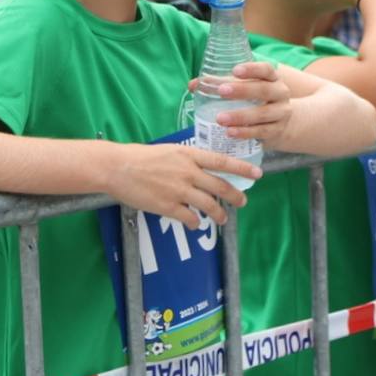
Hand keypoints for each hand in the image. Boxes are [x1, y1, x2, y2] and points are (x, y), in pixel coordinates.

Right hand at [103, 143, 251, 229]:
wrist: (118, 168)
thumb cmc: (142, 157)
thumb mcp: (170, 151)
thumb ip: (188, 160)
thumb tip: (203, 169)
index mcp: (189, 155)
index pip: (222, 161)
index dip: (241, 169)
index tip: (257, 174)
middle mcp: (188, 172)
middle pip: (219, 186)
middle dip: (235, 195)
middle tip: (243, 201)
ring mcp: (178, 190)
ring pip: (208, 204)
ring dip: (218, 213)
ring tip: (223, 218)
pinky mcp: (167, 206)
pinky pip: (189, 218)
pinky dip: (196, 222)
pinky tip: (196, 223)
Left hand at [190, 61, 293, 145]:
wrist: (284, 123)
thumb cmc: (258, 101)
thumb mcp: (246, 89)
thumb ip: (221, 84)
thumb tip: (193, 85)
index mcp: (272, 78)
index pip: (266, 69)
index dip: (252, 69)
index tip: (235, 70)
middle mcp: (280, 93)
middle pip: (264, 90)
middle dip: (242, 90)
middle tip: (221, 92)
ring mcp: (280, 113)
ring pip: (262, 114)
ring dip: (240, 116)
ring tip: (220, 119)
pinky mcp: (277, 131)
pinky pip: (261, 132)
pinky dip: (245, 132)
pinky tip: (230, 132)